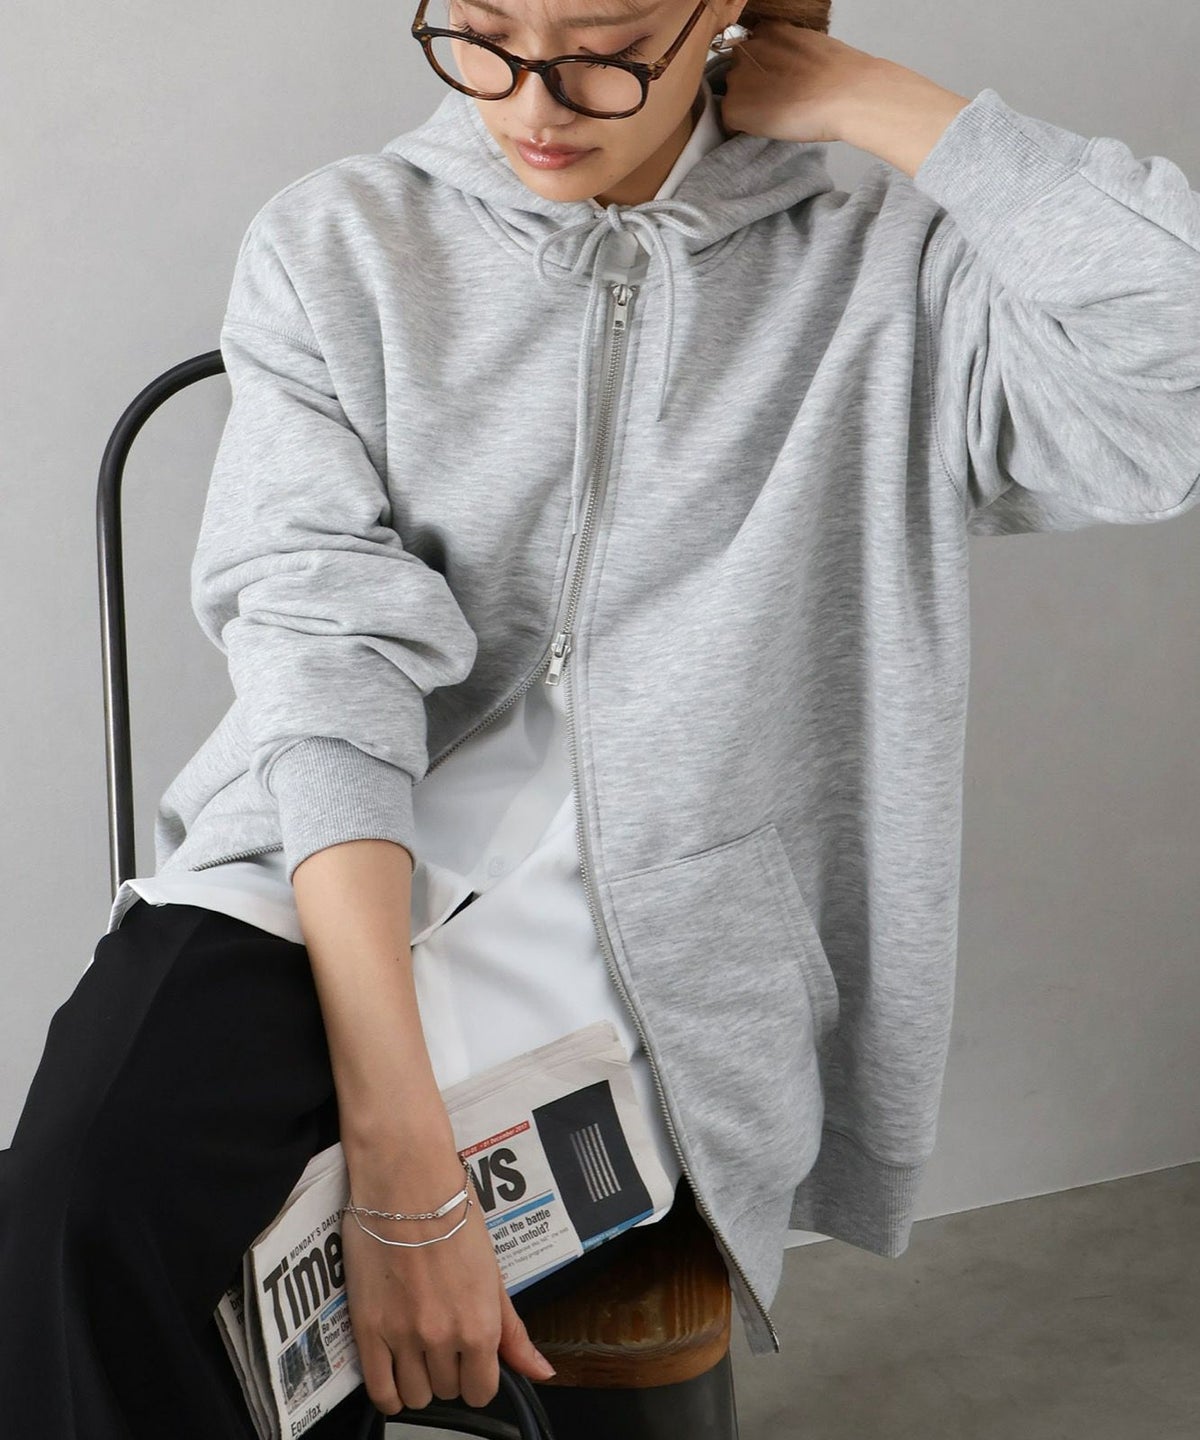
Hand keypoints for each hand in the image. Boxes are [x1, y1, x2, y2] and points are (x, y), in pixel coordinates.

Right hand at [341, 1144, 556, 1413]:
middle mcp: (445, 1338)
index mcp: (482, 1325)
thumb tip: (542, 1372)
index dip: (476, 1378)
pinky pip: (379, 1392)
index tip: (469, 1360)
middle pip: (448, 1391)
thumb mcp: (493, 1272)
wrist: (407, 1181)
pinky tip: (393, 1369)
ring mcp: (404, 1336)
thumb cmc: (454, 1215)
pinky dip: (389, 1392)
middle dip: (447, 1371)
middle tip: (440, 1338)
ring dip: (418, 1379)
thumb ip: (513, 1331)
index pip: (482, 1391)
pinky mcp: (368, 1329)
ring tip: (415, 1347)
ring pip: (415, 1397)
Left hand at [717, 21, 972, 177]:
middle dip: (753, 87)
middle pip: (739, 72)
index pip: (752, 51)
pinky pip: (730, 121)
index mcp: (769, 30)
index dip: (762, 71)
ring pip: (733, 95)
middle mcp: (748, 49)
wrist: (847, 94)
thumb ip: (791, 54)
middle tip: (780, 103)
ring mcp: (738, 78)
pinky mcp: (734, 107)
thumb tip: (788, 70)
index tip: (778, 85)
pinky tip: (767, 130)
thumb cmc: (842, 75)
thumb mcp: (813, 47)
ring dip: (747, 106)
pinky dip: (743, 128)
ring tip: (777, 117)